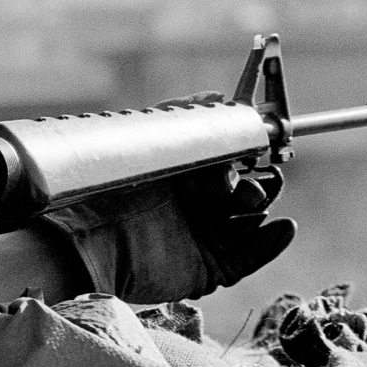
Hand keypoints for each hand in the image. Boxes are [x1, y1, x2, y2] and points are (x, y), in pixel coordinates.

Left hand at [35, 93, 295, 302]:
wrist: (84, 240)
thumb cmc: (105, 190)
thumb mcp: (141, 144)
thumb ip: (179, 118)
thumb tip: (217, 96)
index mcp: (177, 178)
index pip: (224, 164)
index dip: (243, 155)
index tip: (258, 144)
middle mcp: (189, 208)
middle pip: (242, 192)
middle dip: (254, 180)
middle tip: (252, 176)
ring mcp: (198, 239)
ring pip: (249, 222)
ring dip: (261, 206)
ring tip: (252, 197)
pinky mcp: (204, 269)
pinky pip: (248, 258)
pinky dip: (269, 243)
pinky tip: (282, 227)